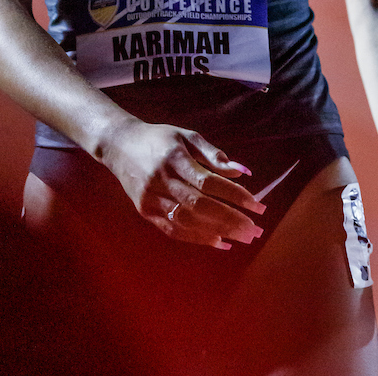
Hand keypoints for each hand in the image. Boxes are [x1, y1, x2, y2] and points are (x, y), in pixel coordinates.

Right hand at [98, 118, 265, 248]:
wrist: (119, 145)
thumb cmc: (159, 138)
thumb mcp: (186, 136)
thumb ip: (213, 154)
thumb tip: (243, 171)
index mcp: (174, 157)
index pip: (208, 181)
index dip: (234, 195)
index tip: (258, 206)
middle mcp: (161, 179)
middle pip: (200, 205)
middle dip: (231, 220)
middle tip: (255, 230)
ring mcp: (151, 198)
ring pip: (187, 221)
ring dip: (218, 232)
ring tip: (243, 238)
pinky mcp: (145, 212)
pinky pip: (173, 230)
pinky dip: (197, 238)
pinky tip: (219, 242)